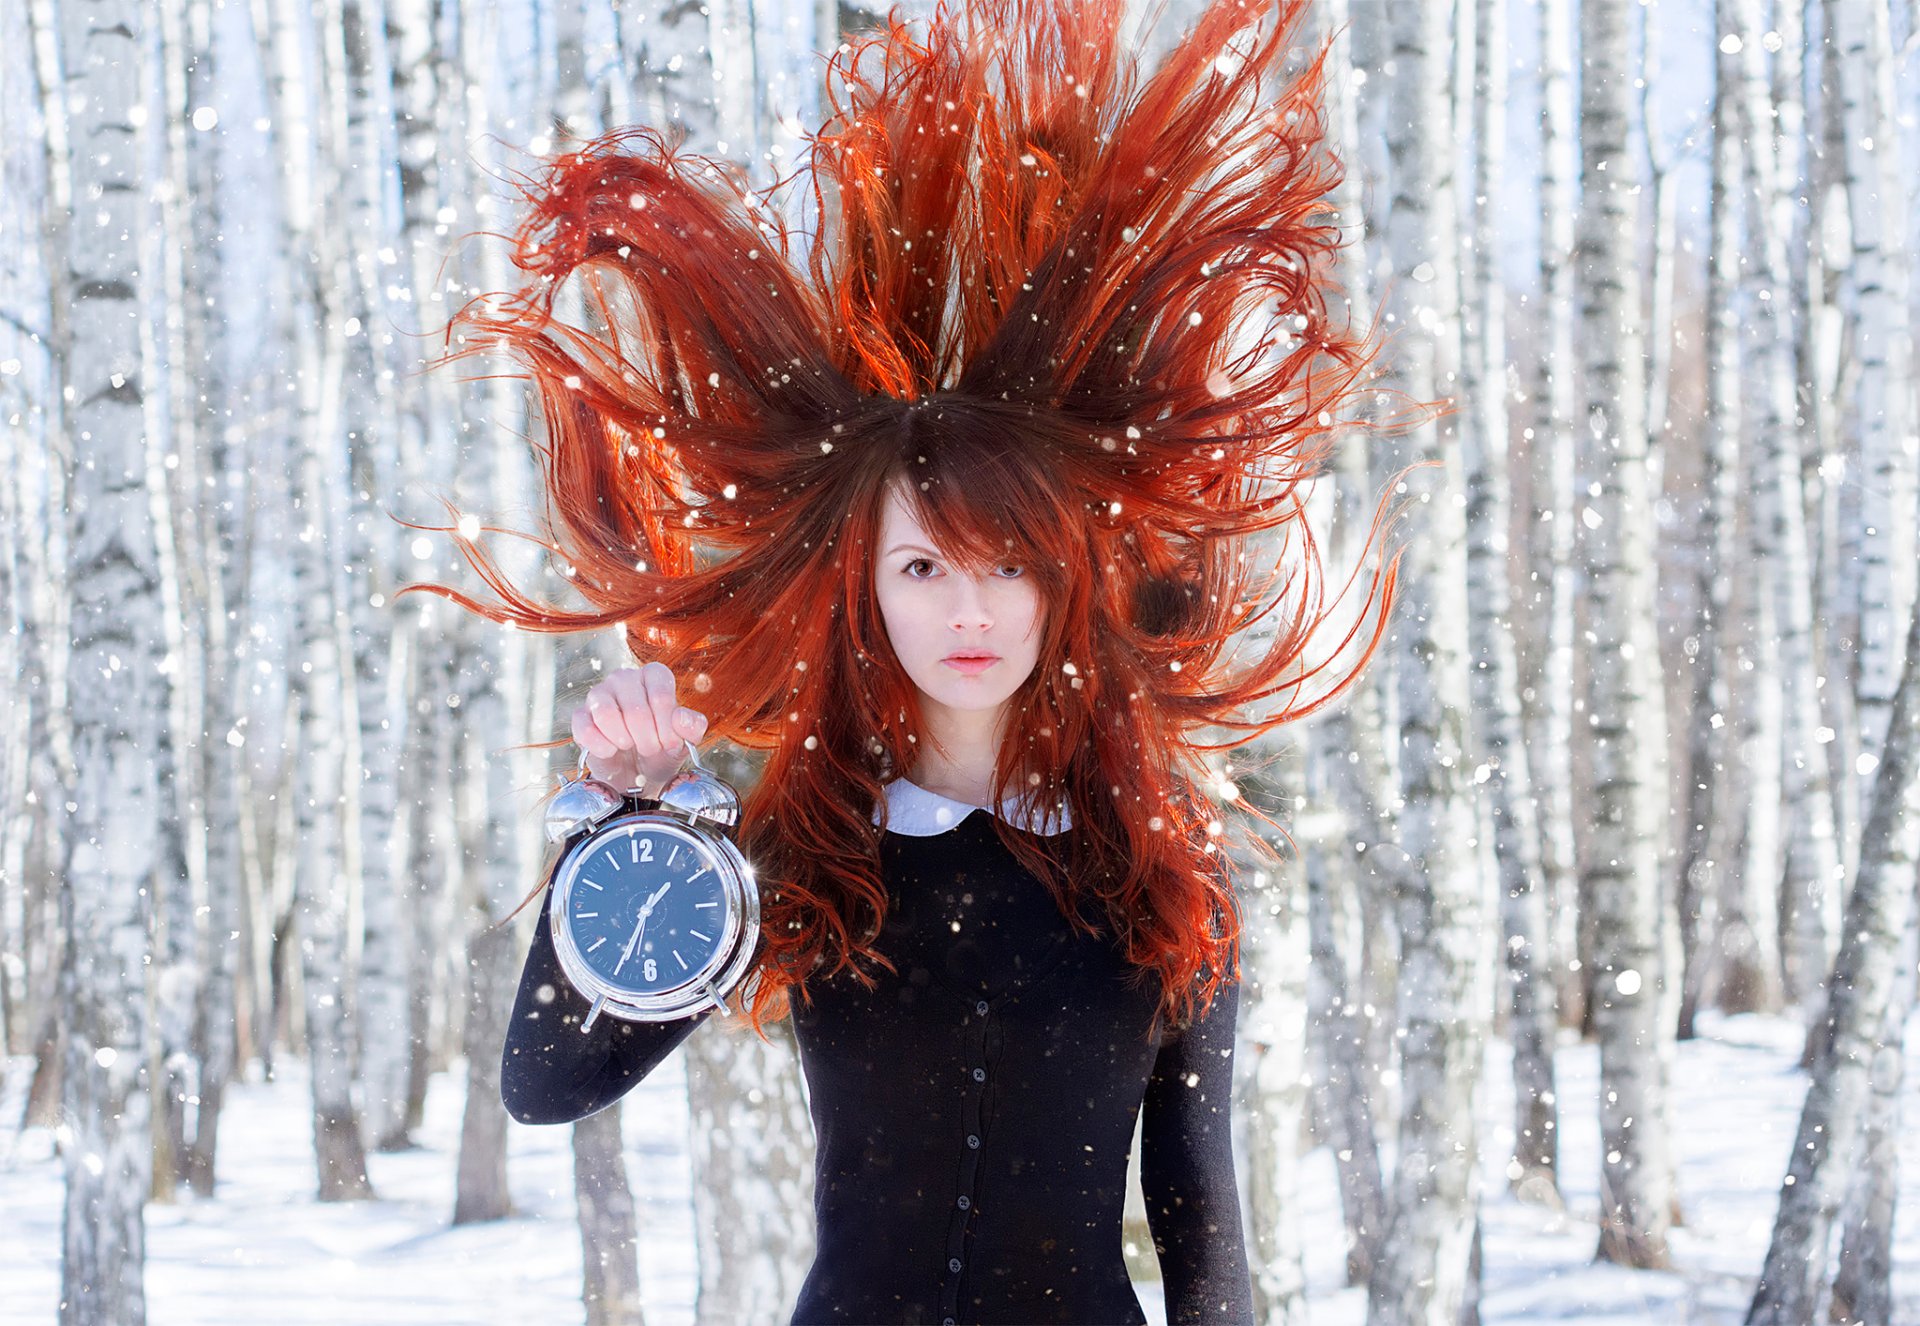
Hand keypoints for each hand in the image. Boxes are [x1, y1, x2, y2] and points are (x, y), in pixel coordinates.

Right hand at [571, 662, 709, 794]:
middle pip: (635, 710)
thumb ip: (692, 727)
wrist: (637, 773)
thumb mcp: (685, 741)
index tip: (669, 743)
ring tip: (630, 747)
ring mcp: (599, 694)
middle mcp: (624, 678)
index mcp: (654, 675)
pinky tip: (611, 751)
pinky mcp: (581, 716)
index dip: (666, 726)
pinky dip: (601, 747)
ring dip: (623, 740)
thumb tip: (681, 717)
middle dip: (647, 739)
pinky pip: (585, 728)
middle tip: (650, 749)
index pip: (661, 694)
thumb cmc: (662, 749)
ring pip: (606, 714)